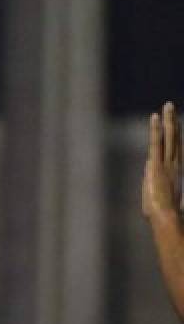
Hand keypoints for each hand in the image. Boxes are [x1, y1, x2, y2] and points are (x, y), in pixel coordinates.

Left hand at [142, 101, 181, 223]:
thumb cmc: (162, 215)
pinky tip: (156, 116)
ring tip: (167, 105)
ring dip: (168, 120)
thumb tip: (149, 181)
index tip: (174, 124)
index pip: (174, 149)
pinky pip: (157, 142)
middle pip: (174, 139)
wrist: (166, 218)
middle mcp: (174, 164)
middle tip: (171, 107)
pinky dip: (156, 129)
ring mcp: (167, 163)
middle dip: (173, 123)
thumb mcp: (157, 200)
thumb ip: (153, 187)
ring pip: (169, 137)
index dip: (174, 136)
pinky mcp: (157, 164)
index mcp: (174, 172)